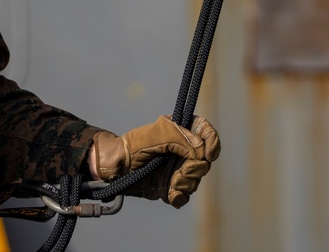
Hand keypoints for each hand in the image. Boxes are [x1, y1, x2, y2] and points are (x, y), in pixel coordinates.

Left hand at [91, 115, 220, 206]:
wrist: (115, 168)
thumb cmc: (133, 145)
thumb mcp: (157, 135)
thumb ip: (181, 139)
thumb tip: (201, 152)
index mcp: (180, 131)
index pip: (205, 131)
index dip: (213, 142)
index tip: (209, 155)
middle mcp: (182, 150)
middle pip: (204, 160)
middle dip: (195, 169)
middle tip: (181, 172)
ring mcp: (177, 169)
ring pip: (196, 180)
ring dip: (185, 184)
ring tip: (171, 182)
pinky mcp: (170, 187)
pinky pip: (184, 196)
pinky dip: (179, 197)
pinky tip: (170, 194)